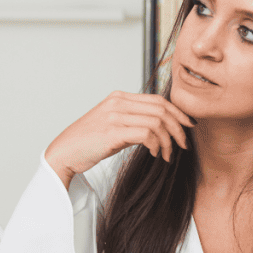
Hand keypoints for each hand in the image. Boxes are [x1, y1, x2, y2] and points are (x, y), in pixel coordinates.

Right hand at [44, 91, 193, 187]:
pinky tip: (155, 154)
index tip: (188, 126)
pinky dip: (156, 145)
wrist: (64, 153)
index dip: (178, 112)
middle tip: (183, 145)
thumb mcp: (112, 126)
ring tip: (167, 155)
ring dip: (168, 140)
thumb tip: (158, 129)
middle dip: (178, 127)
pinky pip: (146, 134)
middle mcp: (117, 103)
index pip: (158, 99)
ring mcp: (114, 116)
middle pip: (161, 108)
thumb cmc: (88, 143)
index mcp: (118, 98)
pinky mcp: (112, 132)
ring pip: (157, 121)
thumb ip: (133, 122)